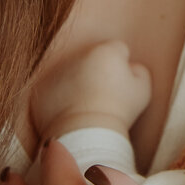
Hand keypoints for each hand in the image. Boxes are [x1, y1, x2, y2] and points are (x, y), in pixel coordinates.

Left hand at [29, 39, 151, 140]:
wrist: (85, 134)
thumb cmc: (118, 112)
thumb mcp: (142, 91)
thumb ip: (139, 71)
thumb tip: (130, 68)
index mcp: (105, 50)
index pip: (117, 49)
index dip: (122, 66)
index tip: (120, 84)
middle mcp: (78, 54)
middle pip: (91, 58)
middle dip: (96, 71)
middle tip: (102, 97)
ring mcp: (56, 70)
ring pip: (70, 71)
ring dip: (76, 82)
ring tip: (85, 107)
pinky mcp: (41, 87)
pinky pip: (53, 89)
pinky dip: (59, 98)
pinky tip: (69, 113)